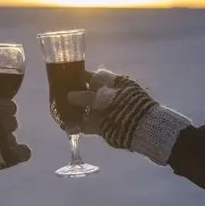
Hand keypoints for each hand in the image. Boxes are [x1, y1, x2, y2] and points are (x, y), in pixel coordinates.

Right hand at [68, 69, 190, 165]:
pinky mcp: (106, 126)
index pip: (93, 76)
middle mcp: (110, 95)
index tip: (65, 81)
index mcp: (113, 82)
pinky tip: (68, 127)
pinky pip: (89, 124)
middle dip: (74, 98)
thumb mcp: (105, 99)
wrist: (145, 129)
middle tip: (59, 100)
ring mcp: (108, 111)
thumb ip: (86, 97)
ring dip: (74, 113)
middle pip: (88, 94)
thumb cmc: (127, 107)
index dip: (79, 78)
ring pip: (87, 110)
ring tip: (61, 115)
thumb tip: (69, 95)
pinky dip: (79, 125)